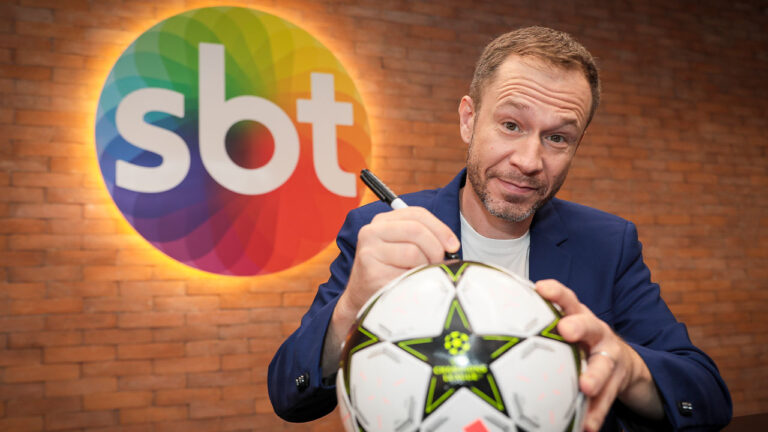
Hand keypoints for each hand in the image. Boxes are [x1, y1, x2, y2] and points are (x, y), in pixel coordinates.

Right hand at [321, 206, 459, 375]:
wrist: (363, 298)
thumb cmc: (390, 270)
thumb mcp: (403, 246)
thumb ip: (422, 236)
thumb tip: (451, 243)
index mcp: (382, 221)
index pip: (417, 214)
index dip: (440, 228)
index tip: (453, 245)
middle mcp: (371, 232)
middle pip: (417, 230)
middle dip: (435, 248)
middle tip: (437, 263)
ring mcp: (369, 252)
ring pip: (414, 251)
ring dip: (424, 266)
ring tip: (418, 274)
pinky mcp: (371, 273)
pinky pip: (407, 273)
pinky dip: (415, 280)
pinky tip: (409, 283)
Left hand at [535, 280, 663, 431]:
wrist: (623, 362)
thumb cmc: (580, 342)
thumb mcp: (566, 327)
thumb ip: (538, 325)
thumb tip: (493, 326)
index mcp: (579, 317)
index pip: (567, 299)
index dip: (556, 292)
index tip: (541, 288)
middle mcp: (597, 334)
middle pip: (590, 325)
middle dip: (578, 326)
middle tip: (566, 330)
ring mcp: (609, 358)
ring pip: (603, 366)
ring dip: (594, 376)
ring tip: (585, 387)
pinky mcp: (616, 383)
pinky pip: (606, 400)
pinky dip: (595, 413)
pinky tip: (585, 425)